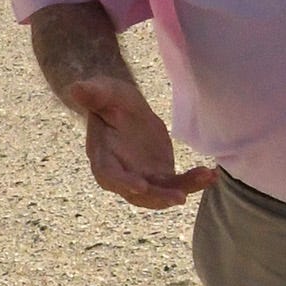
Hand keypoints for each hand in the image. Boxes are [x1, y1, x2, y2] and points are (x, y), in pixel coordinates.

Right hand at [62, 77, 217, 208]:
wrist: (122, 105)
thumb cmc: (108, 97)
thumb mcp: (103, 92)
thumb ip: (92, 94)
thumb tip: (75, 87)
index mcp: (101, 156)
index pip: (109, 175)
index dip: (123, 182)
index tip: (141, 187)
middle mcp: (120, 174)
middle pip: (137, 193)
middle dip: (158, 196)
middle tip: (180, 197)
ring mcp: (140, 177)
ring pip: (159, 192)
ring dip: (181, 190)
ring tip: (205, 178)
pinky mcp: (158, 175)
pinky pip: (175, 184)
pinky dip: (193, 182)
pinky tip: (211, 175)